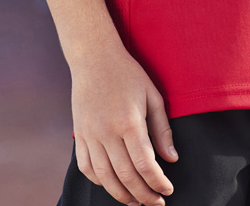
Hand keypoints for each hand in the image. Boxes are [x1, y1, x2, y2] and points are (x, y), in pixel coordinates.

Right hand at [70, 38, 178, 204]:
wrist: (94, 57)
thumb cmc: (128, 74)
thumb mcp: (152, 95)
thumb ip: (162, 129)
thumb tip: (171, 158)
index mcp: (129, 121)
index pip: (145, 164)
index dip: (158, 182)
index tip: (168, 190)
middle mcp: (107, 132)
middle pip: (126, 176)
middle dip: (143, 195)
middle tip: (156, 203)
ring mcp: (90, 134)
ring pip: (105, 177)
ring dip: (121, 195)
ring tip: (136, 202)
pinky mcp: (78, 134)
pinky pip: (86, 167)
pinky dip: (99, 181)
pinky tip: (112, 184)